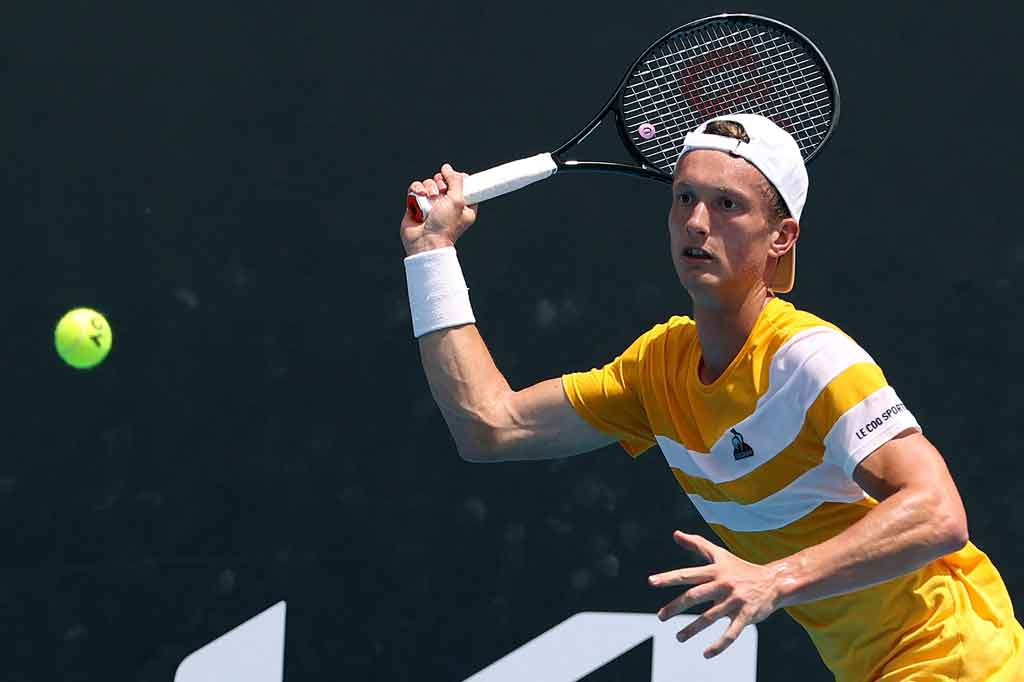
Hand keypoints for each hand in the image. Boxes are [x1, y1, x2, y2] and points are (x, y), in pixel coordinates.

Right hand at [401, 163, 478, 255]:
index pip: (462, 184)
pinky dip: (416, 190)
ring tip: (429, 199)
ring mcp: (431, 204)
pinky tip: (419, 197)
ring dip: (428, 188)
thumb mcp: (458, 201)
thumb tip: (447, 168)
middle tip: (441, 192)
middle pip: (444, 180)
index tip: (453, 180)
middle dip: (441, 183)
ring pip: (429, 183)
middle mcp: (447, 204)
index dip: (457, 179)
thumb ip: (456, 181)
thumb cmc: (445, 227)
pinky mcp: (416, 204)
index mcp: (463, 206)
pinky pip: (416, 188)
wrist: (425, 242)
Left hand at [649, 531, 781, 658]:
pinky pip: (731, 633)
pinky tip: (706, 654)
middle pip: (695, 595)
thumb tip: (675, 533)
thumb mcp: (719, 554)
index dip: (669, 577)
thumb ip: (697, 544)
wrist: (774, 581)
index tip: (651, 581)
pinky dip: (718, 645)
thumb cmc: (741, 568)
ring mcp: (734, 601)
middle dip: (675, 607)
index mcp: (715, 571)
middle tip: (661, 617)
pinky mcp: (746, 615)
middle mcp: (723, 584)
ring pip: (709, 618)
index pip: (688, 574)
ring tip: (678, 638)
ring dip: (692, 629)